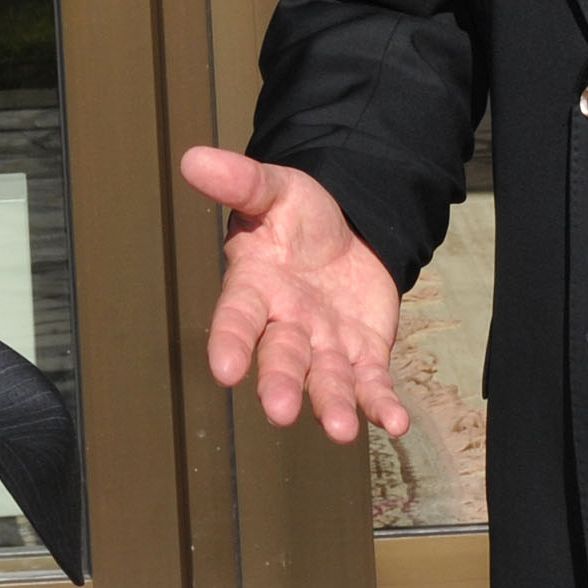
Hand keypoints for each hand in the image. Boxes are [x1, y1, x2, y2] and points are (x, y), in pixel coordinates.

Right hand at [183, 147, 409, 445]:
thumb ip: (239, 181)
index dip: (230, 341)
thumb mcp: (275, 189)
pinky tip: (395, 423)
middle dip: (280, 383)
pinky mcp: (364, 353)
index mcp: (256, 287)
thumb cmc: (299, 215)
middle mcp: (287, 324)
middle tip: (279, 411)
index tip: (223, 369)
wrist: (349, 228)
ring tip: (341, 430)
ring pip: (326, 379)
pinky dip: (381, 403)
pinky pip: (371, 382)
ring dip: (331, 404)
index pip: (237, 317)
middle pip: (281, 358)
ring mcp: (326, 344)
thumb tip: (192, 158)